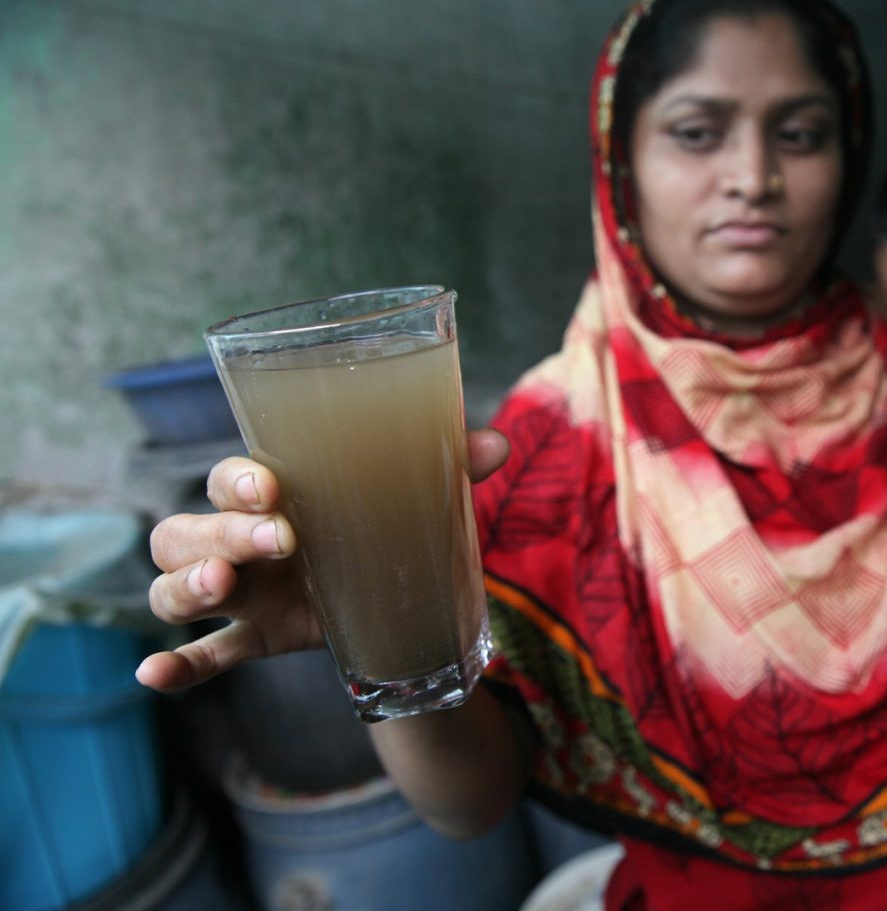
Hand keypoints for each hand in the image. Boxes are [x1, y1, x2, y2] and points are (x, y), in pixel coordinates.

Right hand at [137, 428, 509, 692]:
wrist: (396, 593)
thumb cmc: (386, 523)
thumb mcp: (414, 497)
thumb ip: (449, 467)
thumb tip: (497, 443)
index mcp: (273, 495)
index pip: (229, 478)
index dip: (239, 481)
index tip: (273, 487)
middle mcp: (239, 539)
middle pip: (189, 530)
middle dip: (223, 533)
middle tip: (279, 543)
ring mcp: (241, 593)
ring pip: (175, 585)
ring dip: (186, 586)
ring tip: (222, 587)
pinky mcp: (252, 639)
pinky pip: (202, 653)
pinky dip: (177, 665)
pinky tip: (156, 677)